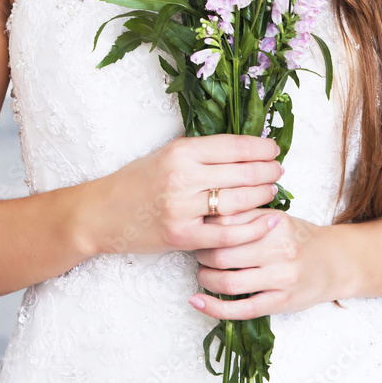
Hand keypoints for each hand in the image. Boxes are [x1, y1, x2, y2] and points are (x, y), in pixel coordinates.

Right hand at [81, 133, 282, 255]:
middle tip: (279, 170)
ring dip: (263, 195)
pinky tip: (268, 220)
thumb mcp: (165, 154)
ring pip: (238, 201)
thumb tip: (241, 146)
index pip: (233, 146)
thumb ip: (199, 151)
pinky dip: (251, 228)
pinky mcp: (182, 236)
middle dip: (267, 171)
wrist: (102, 213)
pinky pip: (226, 234)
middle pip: (241, 173)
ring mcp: (182, 208)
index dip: (260, 147)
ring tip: (273, 189)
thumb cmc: (136, 180)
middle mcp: (183, 176)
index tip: (274, 148)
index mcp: (181, 151)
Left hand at [190, 207, 352, 319]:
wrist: (334, 262)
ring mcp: (280, 278)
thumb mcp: (277, 218)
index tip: (199, 230)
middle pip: (223, 254)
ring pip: (229, 282)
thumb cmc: (299, 238)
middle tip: (198, 253)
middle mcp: (278, 250)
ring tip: (203, 274)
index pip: (228, 223)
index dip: (206, 228)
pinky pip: (242, 309)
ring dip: (206, 279)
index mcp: (275, 223)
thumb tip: (208, 216)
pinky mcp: (281, 302)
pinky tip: (198, 302)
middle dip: (202, 255)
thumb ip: (247, 216)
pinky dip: (215, 308)